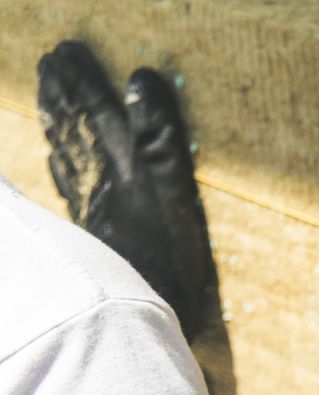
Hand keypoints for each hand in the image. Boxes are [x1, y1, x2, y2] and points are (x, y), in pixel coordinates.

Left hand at [38, 41, 215, 339]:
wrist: (138, 320)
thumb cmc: (167, 264)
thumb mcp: (174, 192)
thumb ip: (158, 137)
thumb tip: (139, 81)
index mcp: (122, 170)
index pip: (95, 115)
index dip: (81, 84)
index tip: (67, 53)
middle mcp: (101, 186)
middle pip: (74, 132)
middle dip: (61, 96)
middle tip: (50, 65)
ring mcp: (95, 212)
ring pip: (68, 156)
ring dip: (57, 123)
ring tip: (48, 96)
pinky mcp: (97, 236)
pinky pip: (70, 188)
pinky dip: (62, 164)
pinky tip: (57, 160)